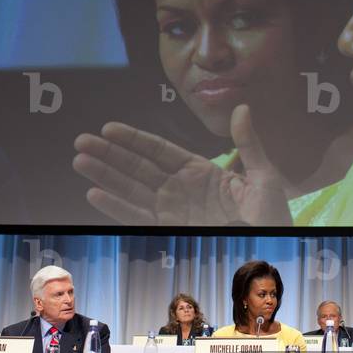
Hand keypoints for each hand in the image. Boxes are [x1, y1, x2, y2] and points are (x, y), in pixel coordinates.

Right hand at [72, 105, 291, 225]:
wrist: (273, 245)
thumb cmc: (272, 213)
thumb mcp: (263, 175)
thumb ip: (248, 143)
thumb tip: (241, 108)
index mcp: (200, 171)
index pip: (159, 151)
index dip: (133, 140)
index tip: (109, 129)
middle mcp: (181, 189)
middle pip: (138, 168)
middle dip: (109, 155)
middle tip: (81, 142)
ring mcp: (174, 210)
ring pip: (132, 190)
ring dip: (105, 176)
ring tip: (80, 162)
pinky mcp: (172, 230)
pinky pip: (139, 217)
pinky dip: (117, 207)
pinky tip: (95, 194)